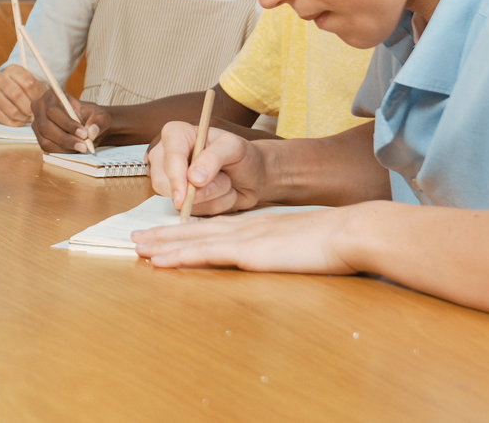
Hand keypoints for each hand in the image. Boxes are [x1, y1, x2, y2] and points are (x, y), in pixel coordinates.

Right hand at [0, 66, 46, 126]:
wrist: (12, 92)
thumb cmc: (27, 89)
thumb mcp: (36, 84)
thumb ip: (40, 91)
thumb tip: (44, 103)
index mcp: (13, 70)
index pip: (28, 83)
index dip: (37, 96)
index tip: (41, 103)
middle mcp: (0, 79)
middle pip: (17, 95)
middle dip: (29, 108)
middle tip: (35, 113)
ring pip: (11, 110)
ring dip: (23, 117)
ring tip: (29, 117)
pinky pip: (4, 119)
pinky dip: (15, 122)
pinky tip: (21, 120)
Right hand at [30, 88, 105, 153]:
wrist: (89, 127)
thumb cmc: (92, 117)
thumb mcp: (101, 116)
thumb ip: (98, 121)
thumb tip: (91, 131)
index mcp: (51, 96)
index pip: (53, 111)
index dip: (67, 124)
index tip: (84, 133)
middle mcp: (40, 109)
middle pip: (45, 127)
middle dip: (65, 138)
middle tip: (84, 146)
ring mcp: (37, 124)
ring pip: (45, 140)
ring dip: (64, 147)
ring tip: (82, 149)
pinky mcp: (40, 138)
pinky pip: (47, 148)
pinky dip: (62, 151)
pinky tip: (75, 150)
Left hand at [131, 204, 358, 274]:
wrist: (351, 232)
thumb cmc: (336, 242)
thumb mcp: (303, 243)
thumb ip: (286, 248)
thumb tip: (281, 256)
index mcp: (258, 227)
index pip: (215, 228)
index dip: (188, 231)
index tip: (168, 235)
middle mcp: (245, 228)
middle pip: (196, 231)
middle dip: (165, 235)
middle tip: (137, 239)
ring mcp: (245, 238)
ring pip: (193, 240)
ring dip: (163, 245)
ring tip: (138, 248)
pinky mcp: (248, 252)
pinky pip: (205, 254)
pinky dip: (180, 257)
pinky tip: (161, 261)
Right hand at [146, 122, 267, 215]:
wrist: (250, 176)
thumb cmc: (240, 155)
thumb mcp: (234, 148)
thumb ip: (214, 158)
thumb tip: (193, 178)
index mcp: (176, 133)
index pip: (170, 155)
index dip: (176, 176)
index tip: (184, 196)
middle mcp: (165, 155)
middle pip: (166, 182)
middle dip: (202, 190)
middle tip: (226, 179)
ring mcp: (168, 178)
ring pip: (179, 200)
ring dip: (211, 197)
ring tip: (224, 182)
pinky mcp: (177, 198)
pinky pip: (190, 211)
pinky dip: (212, 206)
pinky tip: (219, 194)